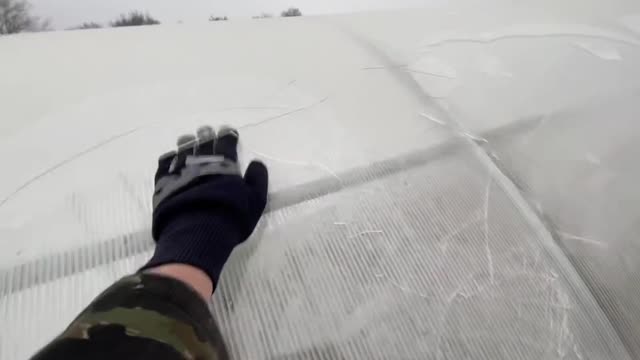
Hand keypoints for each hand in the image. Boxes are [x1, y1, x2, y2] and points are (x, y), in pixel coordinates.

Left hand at [142, 126, 267, 287]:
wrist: (197, 233)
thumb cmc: (231, 217)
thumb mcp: (255, 201)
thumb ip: (257, 180)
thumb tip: (257, 163)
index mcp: (224, 165)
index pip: (226, 144)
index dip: (228, 135)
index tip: (227, 130)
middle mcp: (201, 163)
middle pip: (203, 143)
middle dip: (205, 135)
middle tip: (205, 130)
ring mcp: (181, 172)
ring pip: (182, 150)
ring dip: (186, 143)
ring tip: (186, 138)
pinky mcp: (164, 184)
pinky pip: (164, 165)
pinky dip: (168, 159)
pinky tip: (169, 157)